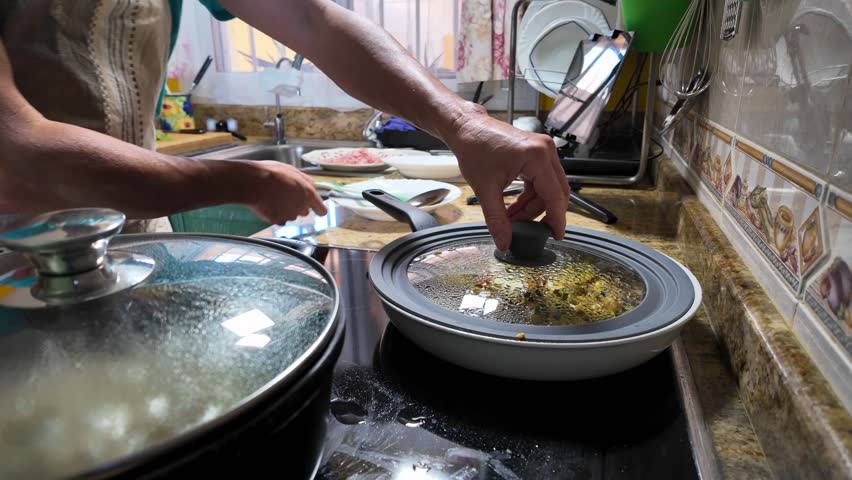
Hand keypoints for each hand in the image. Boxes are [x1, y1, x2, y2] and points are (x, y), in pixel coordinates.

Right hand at [245, 161, 327, 223]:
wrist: (253, 183)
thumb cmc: (271, 174)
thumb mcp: (292, 170)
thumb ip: (305, 180)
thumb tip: (311, 185)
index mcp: (308, 194)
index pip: (321, 210)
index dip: (318, 208)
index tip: (317, 209)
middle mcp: (302, 207)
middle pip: (304, 212)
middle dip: (298, 205)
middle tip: (286, 196)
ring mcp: (290, 215)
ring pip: (291, 215)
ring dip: (286, 210)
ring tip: (274, 198)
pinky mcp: (278, 221)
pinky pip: (280, 220)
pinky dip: (275, 215)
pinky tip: (269, 205)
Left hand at [443, 105, 569, 250]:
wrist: (467, 128)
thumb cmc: (474, 149)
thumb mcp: (485, 189)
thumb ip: (497, 219)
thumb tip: (505, 242)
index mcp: (536, 157)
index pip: (555, 195)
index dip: (557, 219)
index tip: (556, 235)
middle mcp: (545, 151)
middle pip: (556, 192)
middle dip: (542, 214)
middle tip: (530, 232)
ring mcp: (543, 150)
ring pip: (548, 188)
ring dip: (533, 206)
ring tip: (513, 219)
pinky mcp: (537, 152)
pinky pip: (541, 181)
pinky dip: (530, 196)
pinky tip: (515, 207)